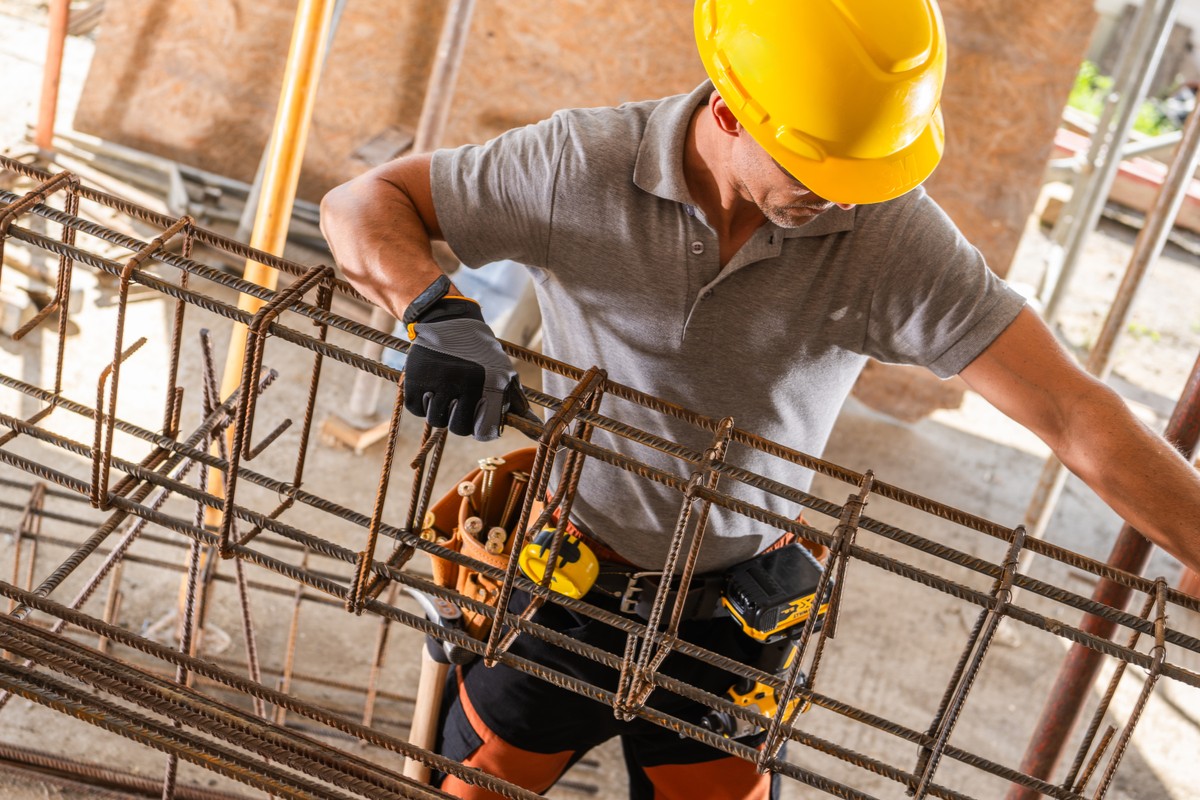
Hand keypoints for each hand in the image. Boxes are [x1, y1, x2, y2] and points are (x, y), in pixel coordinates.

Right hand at [403, 295, 530, 440]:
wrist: (450, 321)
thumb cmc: (482, 354)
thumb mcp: (505, 373)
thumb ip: (518, 404)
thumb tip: (536, 432)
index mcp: (490, 384)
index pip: (484, 431)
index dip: (481, 430)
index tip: (478, 420)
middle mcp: (465, 383)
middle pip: (459, 428)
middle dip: (460, 421)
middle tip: (460, 405)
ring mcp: (438, 380)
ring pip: (436, 420)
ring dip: (441, 412)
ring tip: (446, 394)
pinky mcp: (414, 378)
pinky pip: (416, 409)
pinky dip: (422, 404)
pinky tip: (431, 389)